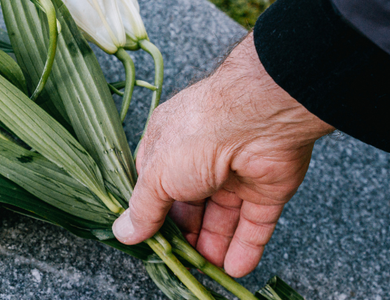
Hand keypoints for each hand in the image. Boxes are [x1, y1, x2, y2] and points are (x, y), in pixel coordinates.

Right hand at [111, 33, 332, 276]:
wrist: (259, 119)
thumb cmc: (197, 135)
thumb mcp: (156, 176)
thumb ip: (143, 208)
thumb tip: (123, 232)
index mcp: (168, 148)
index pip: (156, 188)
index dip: (153, 216)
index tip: (149, 241)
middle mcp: (200, 160)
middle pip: (190, 207)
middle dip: (184, 235)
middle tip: (179, 260)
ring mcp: (235, 175)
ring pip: (223, 218)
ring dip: (214, 245)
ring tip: (206, 269)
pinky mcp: (266, 189)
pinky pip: (255, 223)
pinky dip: (246, 246)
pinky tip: (236, 268)